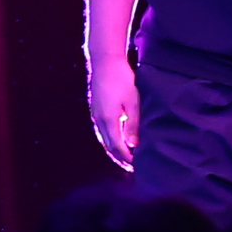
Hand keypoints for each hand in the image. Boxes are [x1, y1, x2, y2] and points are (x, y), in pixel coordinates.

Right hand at [87, 50, 138, 171]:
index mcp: (108, 120)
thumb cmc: (121, 79)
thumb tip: (134, 145)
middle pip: (108, 146)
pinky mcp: (96, 110)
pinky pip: (101, 131)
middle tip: (131, 168)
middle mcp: (99, 120)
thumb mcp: (132, 101)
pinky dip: (109, 141)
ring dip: (113, 151)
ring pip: (103, 139)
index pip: (117, 147)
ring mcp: (95, 115)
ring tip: (124, 158)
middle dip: (119, 158)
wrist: (105, 62)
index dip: (126, 158)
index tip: (137, 167)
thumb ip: (133, 124)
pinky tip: (116, 141)